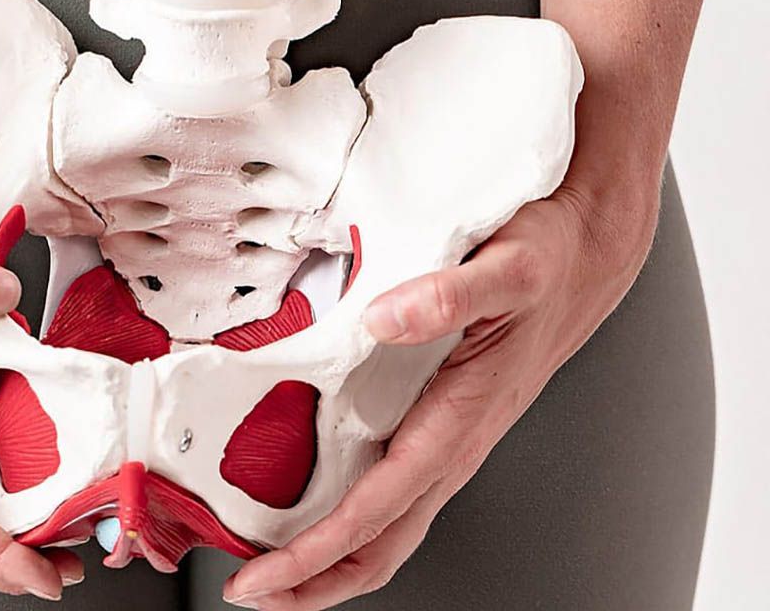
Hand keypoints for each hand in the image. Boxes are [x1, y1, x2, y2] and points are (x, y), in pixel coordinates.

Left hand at [223, 183, 657, 609]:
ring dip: (327, 557)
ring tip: (270, 567)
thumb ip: (446, 296)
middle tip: (251, 591)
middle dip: (313, 581)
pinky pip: (390, 490)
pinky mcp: (439, 423)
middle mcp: (451, 443)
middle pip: (380, 545)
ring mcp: (446, 440)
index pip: (377, 511)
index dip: (315, 553)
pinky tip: (311, 504)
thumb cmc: (549, 266)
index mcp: (459, 420)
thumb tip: (384, 320)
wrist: (584, 258)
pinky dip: (346, 516)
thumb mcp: (505, 269)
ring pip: (385, 525)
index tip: (265, 576)